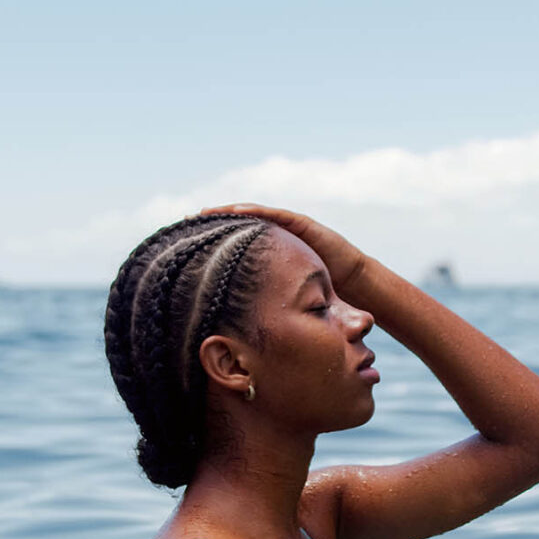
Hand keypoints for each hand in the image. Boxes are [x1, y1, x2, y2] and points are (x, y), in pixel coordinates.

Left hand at [200, 203, 368, 298]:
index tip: (185, 244)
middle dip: (213, 223)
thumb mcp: (282, 299)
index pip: (235, 245)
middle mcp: (276, 238)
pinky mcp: (302, 224)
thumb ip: (263, 303)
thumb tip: (232, 328)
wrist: (353, 282)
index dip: (212, 242)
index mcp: (268, 256)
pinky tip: (235, 210)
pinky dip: (256, 212)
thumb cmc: (318, 295)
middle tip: (184, 222)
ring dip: (228, 212)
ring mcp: (289, 228)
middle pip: (239, 227)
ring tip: (203, 212)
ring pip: (254, 216)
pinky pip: (276, 215)